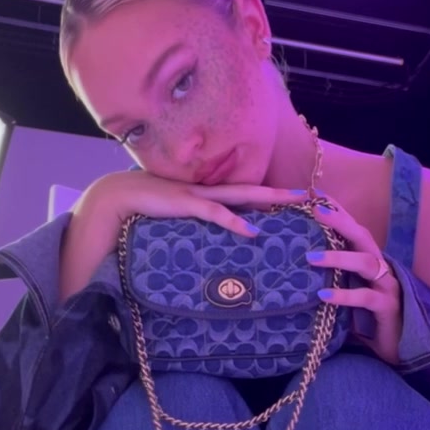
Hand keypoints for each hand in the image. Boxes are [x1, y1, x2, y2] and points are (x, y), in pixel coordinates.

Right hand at [78, 170, 300, 239]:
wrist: (119, 196)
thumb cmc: (147, 207)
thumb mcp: (177, 216)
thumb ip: (195, 223)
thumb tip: (210, 240)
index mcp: (207, 194)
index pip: (245, 194)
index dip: (270, 196)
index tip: (294, 201)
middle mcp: (208, 191)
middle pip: (252, 189)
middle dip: (280, 191)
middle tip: (310, 195)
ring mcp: (198, 195)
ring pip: (241, 195)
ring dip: (267, 198)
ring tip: (292, 202)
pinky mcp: (185, 204)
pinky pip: (215, 212)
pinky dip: (234, 221)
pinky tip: (252, 230)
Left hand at [306, 199, 403, 365]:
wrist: (397, 348)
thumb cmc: (368, 320)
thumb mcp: (347, 294)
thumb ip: (331, 279)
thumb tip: (297, 267)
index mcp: (370, 261)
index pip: (353, 230)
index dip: (338, 212)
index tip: (315, 195)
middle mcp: (381, 268)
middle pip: (362, 236)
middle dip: (340, 221)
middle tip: (315, 210)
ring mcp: (387, 286)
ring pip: (366, 263)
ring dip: (338, 257)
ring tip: (311, 257)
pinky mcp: (388, 307)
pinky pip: (366, 298)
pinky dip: (344, 296)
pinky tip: (323, 295)